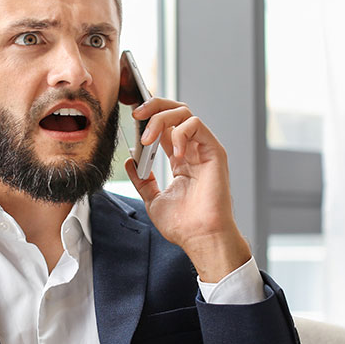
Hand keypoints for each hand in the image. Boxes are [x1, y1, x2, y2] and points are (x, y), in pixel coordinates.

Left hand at [125, 98, 251, 282]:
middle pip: (175, 111)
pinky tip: (173, 153)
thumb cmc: (183, 224)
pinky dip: (180, 132)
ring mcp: (204, 150)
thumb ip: (142, 180)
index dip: (148, 116)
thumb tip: (130, 160)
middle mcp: (192, 151)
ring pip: (184, 113)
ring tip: (148, 138)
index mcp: (180, 159)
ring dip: (161, 119)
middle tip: (136, 114)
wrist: (200, 237)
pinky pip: (196, 125)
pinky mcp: (214, 152)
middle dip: (154, 106)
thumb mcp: (153, 199)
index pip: (165, 126)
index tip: (131, 117)